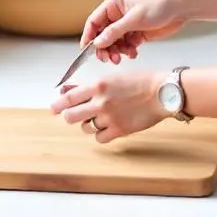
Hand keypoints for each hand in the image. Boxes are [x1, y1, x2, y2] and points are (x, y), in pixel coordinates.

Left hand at [50, 71, 165, 143]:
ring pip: (86, 127)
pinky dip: (101, 134)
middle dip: (70, 116)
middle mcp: (101, 102)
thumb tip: (66, 91)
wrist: (163, 92)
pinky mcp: (120, 130)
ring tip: (102, 117)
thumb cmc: (140, 82)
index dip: (58, 104)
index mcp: (98, 85)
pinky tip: (108, 127)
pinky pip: (99, 138)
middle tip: (75, 115)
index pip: (69, 98)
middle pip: (71, 117)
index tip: (53, 108)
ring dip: (89, 124)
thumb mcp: (112, 78)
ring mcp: (110, 117)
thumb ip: (89, 86)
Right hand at [81, 0, 185, 63]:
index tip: (87, 50)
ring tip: (123, 57)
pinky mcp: (137, 33)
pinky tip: (133, 52)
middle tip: (109, 58)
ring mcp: (127, 24)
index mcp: (113, 4)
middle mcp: (118, 14)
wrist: (180, 8)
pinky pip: (126, 45)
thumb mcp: (133, 19)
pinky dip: (128, 51)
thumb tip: (97, 42)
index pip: (94, 21)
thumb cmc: (159, 5)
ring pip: (114, 42)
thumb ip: (114, 32)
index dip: (89, 36)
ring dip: (117, 51)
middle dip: (105, 47)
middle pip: (103, 35)